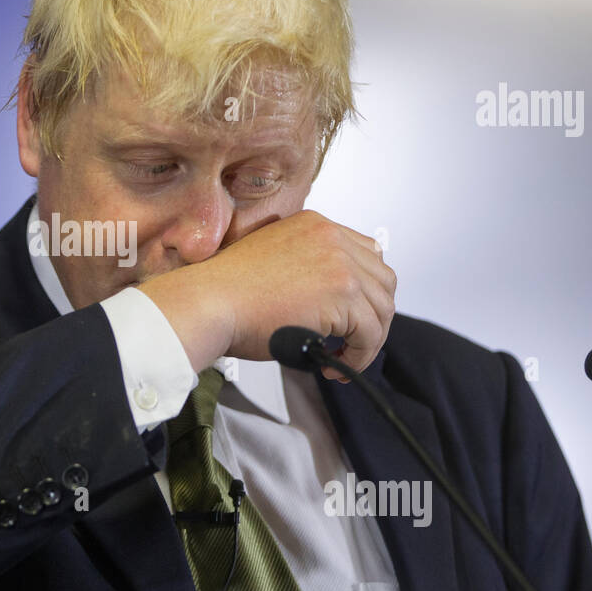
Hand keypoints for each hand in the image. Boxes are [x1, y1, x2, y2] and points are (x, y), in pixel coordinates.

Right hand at [137, 210, 395, 380]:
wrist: (209, 302)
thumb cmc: (226, 291)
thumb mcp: (271, 259)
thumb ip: (303, 266)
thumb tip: (324, 300)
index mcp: (315, 225)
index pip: (365, 254)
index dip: (363, 290)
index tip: (351, 314)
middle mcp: (333, 238)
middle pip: (382, 279)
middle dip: (371, 314)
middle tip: (349, 340)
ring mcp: (341, 264)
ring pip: (382, 308)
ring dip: (366, 338)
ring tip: (340, 357)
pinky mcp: (343, 294)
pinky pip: (370, 333)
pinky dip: (359, 355)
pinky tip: (333, 365)